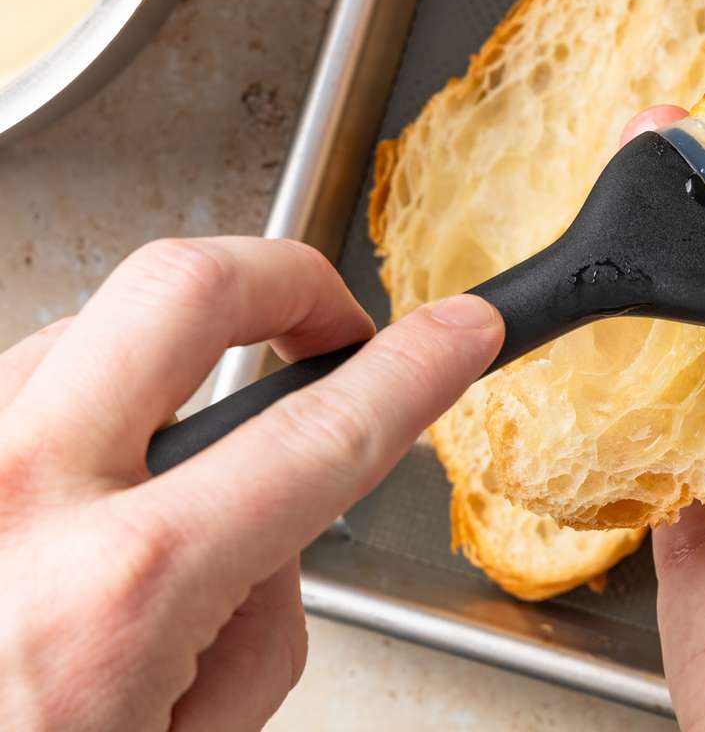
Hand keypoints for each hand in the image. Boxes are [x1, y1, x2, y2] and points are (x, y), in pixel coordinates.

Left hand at [0, 237, 502, 730]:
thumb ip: (256, 629)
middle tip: (329, 320)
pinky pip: (18, 386)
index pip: (322, 431)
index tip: (458, 331)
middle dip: (287, 278)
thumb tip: (263, 538)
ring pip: (87, 327)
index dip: (418, 367)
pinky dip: (72, 414)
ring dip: (163, 363)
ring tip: (179, 453)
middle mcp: (15, 500)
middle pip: (183, 288)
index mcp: (119, 590)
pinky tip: (78, 490)